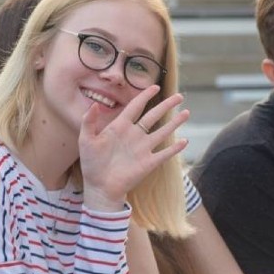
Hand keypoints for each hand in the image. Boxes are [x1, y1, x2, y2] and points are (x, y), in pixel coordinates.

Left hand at [80, 85, 188, 210]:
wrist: (99, 187)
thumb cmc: (91, 164)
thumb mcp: (86, 140)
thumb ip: (89, 122)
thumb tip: (94, 104)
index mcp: (120, 127)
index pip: (136, 107)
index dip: (145, 96)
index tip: (155, 86)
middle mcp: (134, 135)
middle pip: (153, 116)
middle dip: (166, 106)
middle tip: (179, 96)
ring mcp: (143, 149)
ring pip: (162, 132)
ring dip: (175, 123)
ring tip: (187, 113)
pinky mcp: (148, 163)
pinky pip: (164, 153)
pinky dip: (175, 148)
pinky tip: (184, 141)